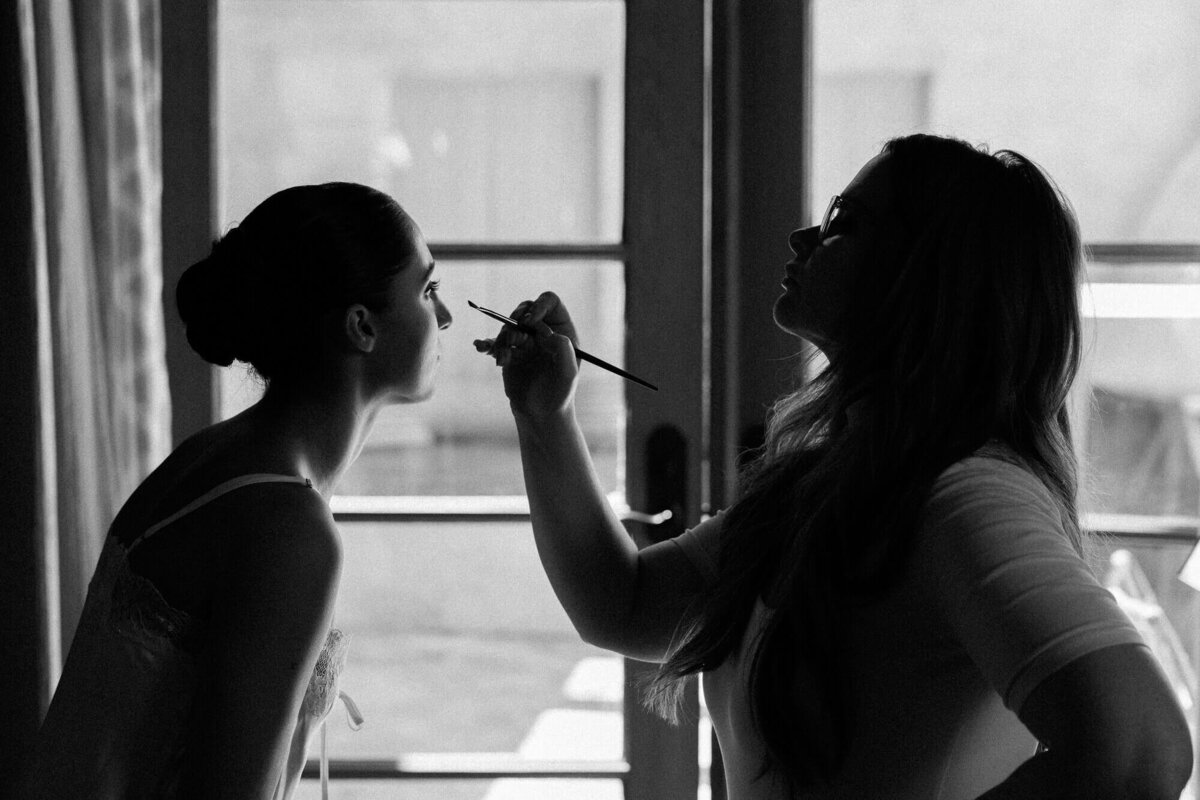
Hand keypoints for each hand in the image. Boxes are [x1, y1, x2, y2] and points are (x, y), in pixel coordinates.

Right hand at [473, 291, 580, 417]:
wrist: (540, 413)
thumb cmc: (559, 393)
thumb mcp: (568, 373)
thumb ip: (563, 349)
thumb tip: (547, 332)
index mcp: (560, 329)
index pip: (549, 303)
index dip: (539, 306)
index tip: (531, 321)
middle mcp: (542, 331)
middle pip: (525, 309)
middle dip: (516, 319)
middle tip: (513, 337)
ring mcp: (524, 341)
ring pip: (508, 326)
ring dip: (503, 339)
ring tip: (503, 358)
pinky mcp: (508, 353)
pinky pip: (494, 342)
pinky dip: (486, 344)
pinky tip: (480, 347)